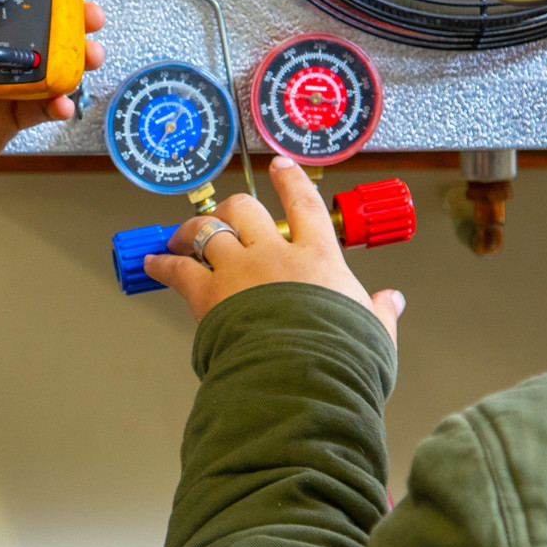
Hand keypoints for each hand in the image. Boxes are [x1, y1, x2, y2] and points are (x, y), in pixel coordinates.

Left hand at [144, 157, 403, 341]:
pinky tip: (154, 263)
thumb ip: (378, 312)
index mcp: (319, 258)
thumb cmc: (340, 359)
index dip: (291, 181)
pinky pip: (178, 268)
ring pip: (208, 229)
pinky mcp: (208, 293)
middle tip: (227, 214)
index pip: (305, 206)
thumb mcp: (374, 333)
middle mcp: (274, 254)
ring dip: (192, 229)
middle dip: (233, 208)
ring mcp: (238, 269)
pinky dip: (163, 263)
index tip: (281, 167)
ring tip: (183, 235)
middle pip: (246, 209)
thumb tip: (392, 302)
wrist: (302, 379)